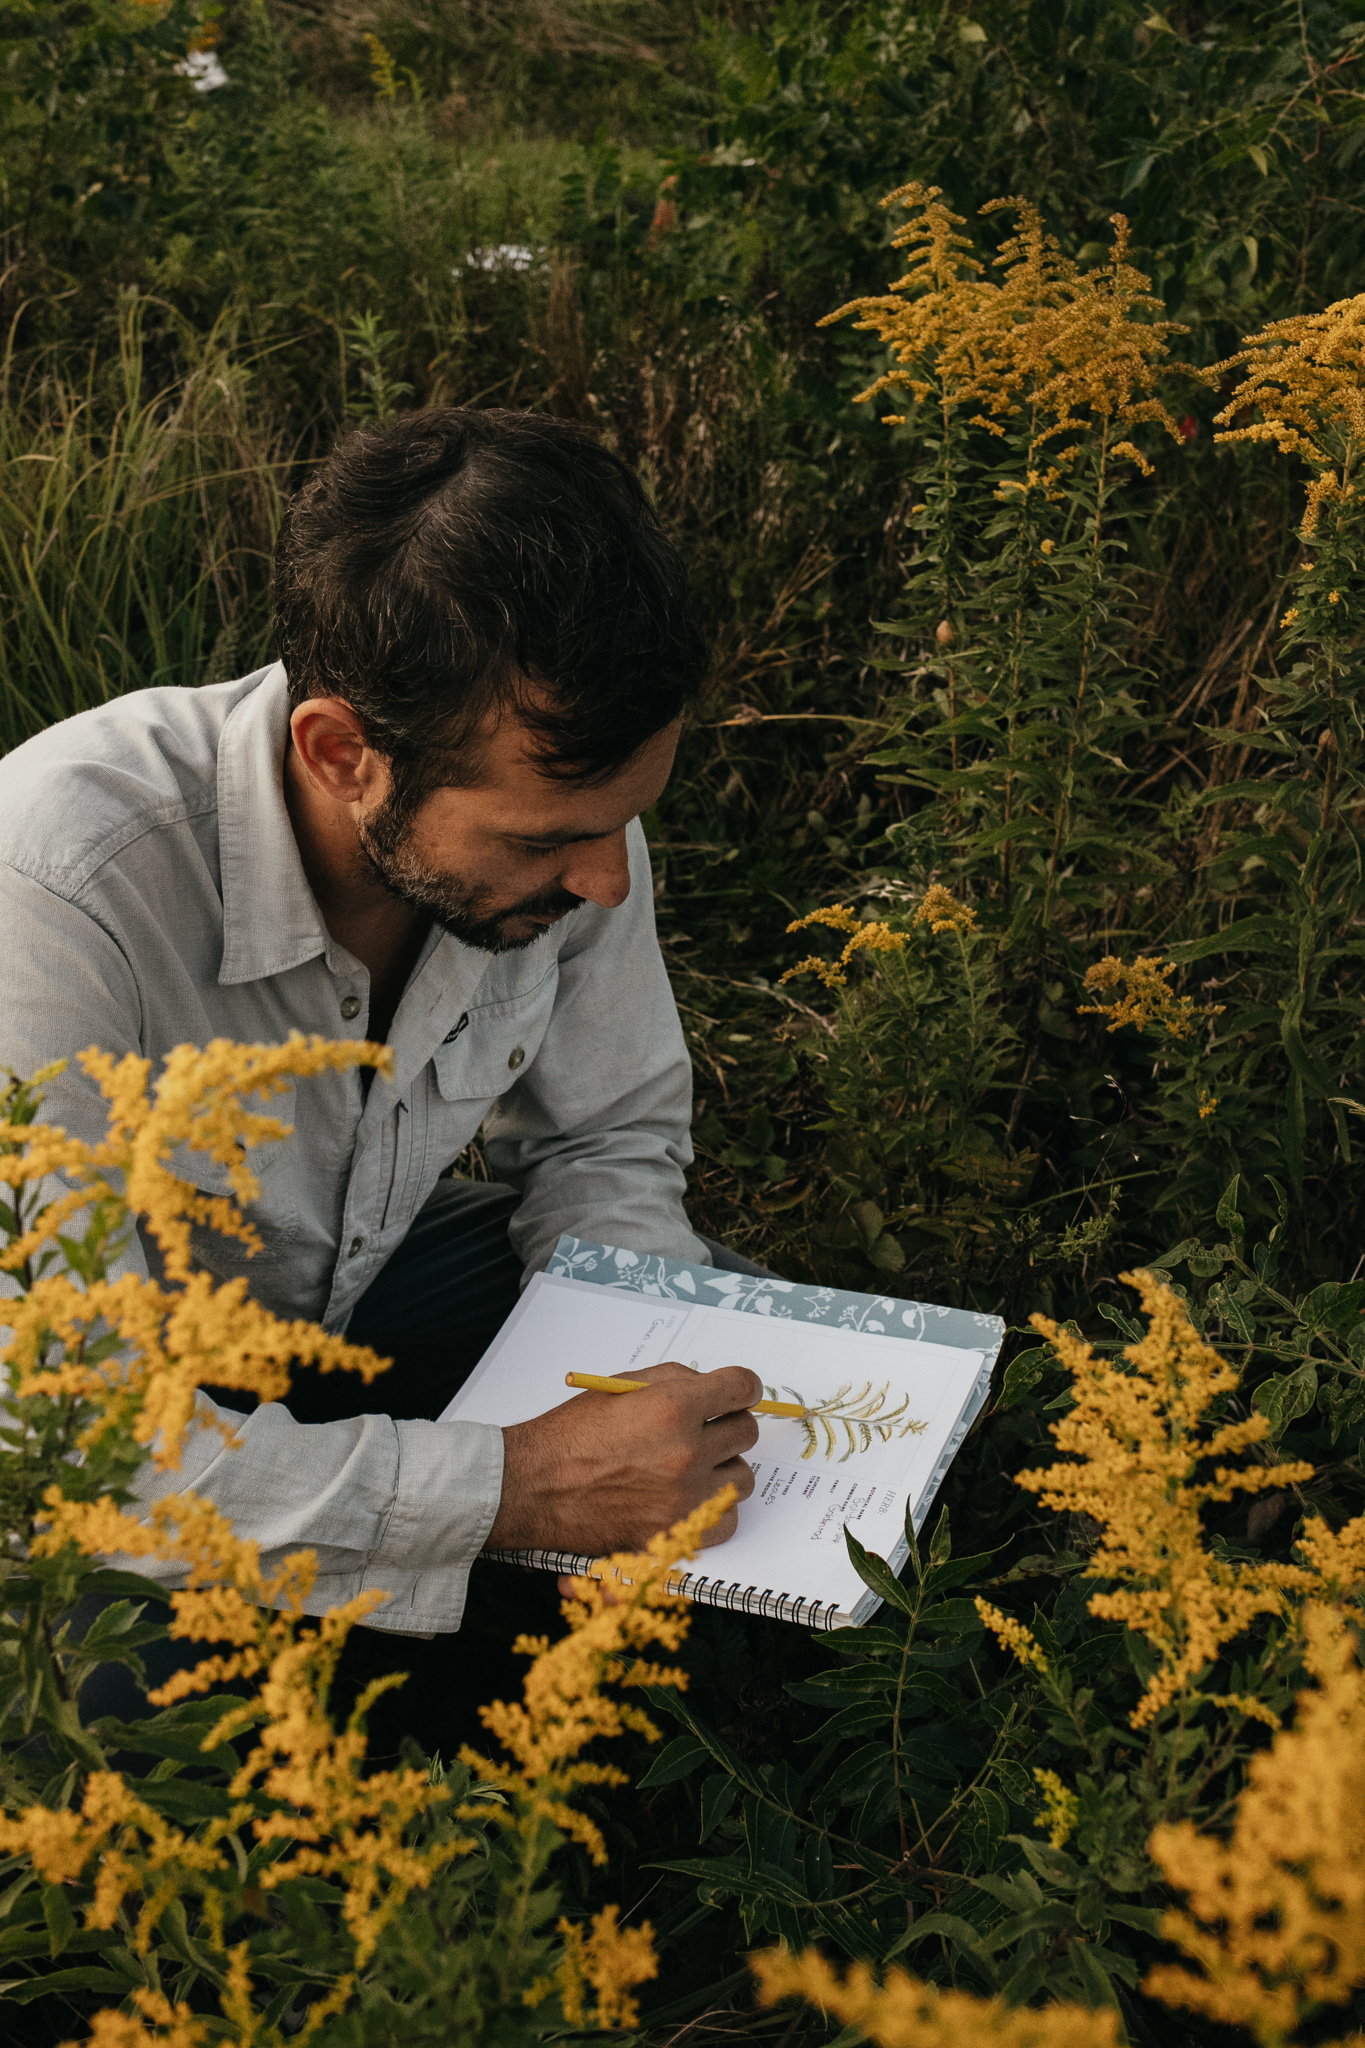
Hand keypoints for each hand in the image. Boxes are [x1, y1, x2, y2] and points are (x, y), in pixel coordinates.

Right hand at [487, 1360, 760, 1554]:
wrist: (535, 1486)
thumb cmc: (572, 1434)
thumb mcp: (622, 1386)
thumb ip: (675, 1381)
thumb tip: (712, 1387)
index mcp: (672, 1407)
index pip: (743, 1388)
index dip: (742, 1388)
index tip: (737, 1393)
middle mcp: (685, 1453)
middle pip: (746, 1432)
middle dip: (727, 1425)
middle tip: (703, 1429)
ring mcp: (683, 1498)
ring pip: (743, 1477)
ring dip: (723, 1468)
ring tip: (693, 1466)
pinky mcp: (675, 1534)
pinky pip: (727, 1520)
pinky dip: (715, 1509)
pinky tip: (691, 1497)